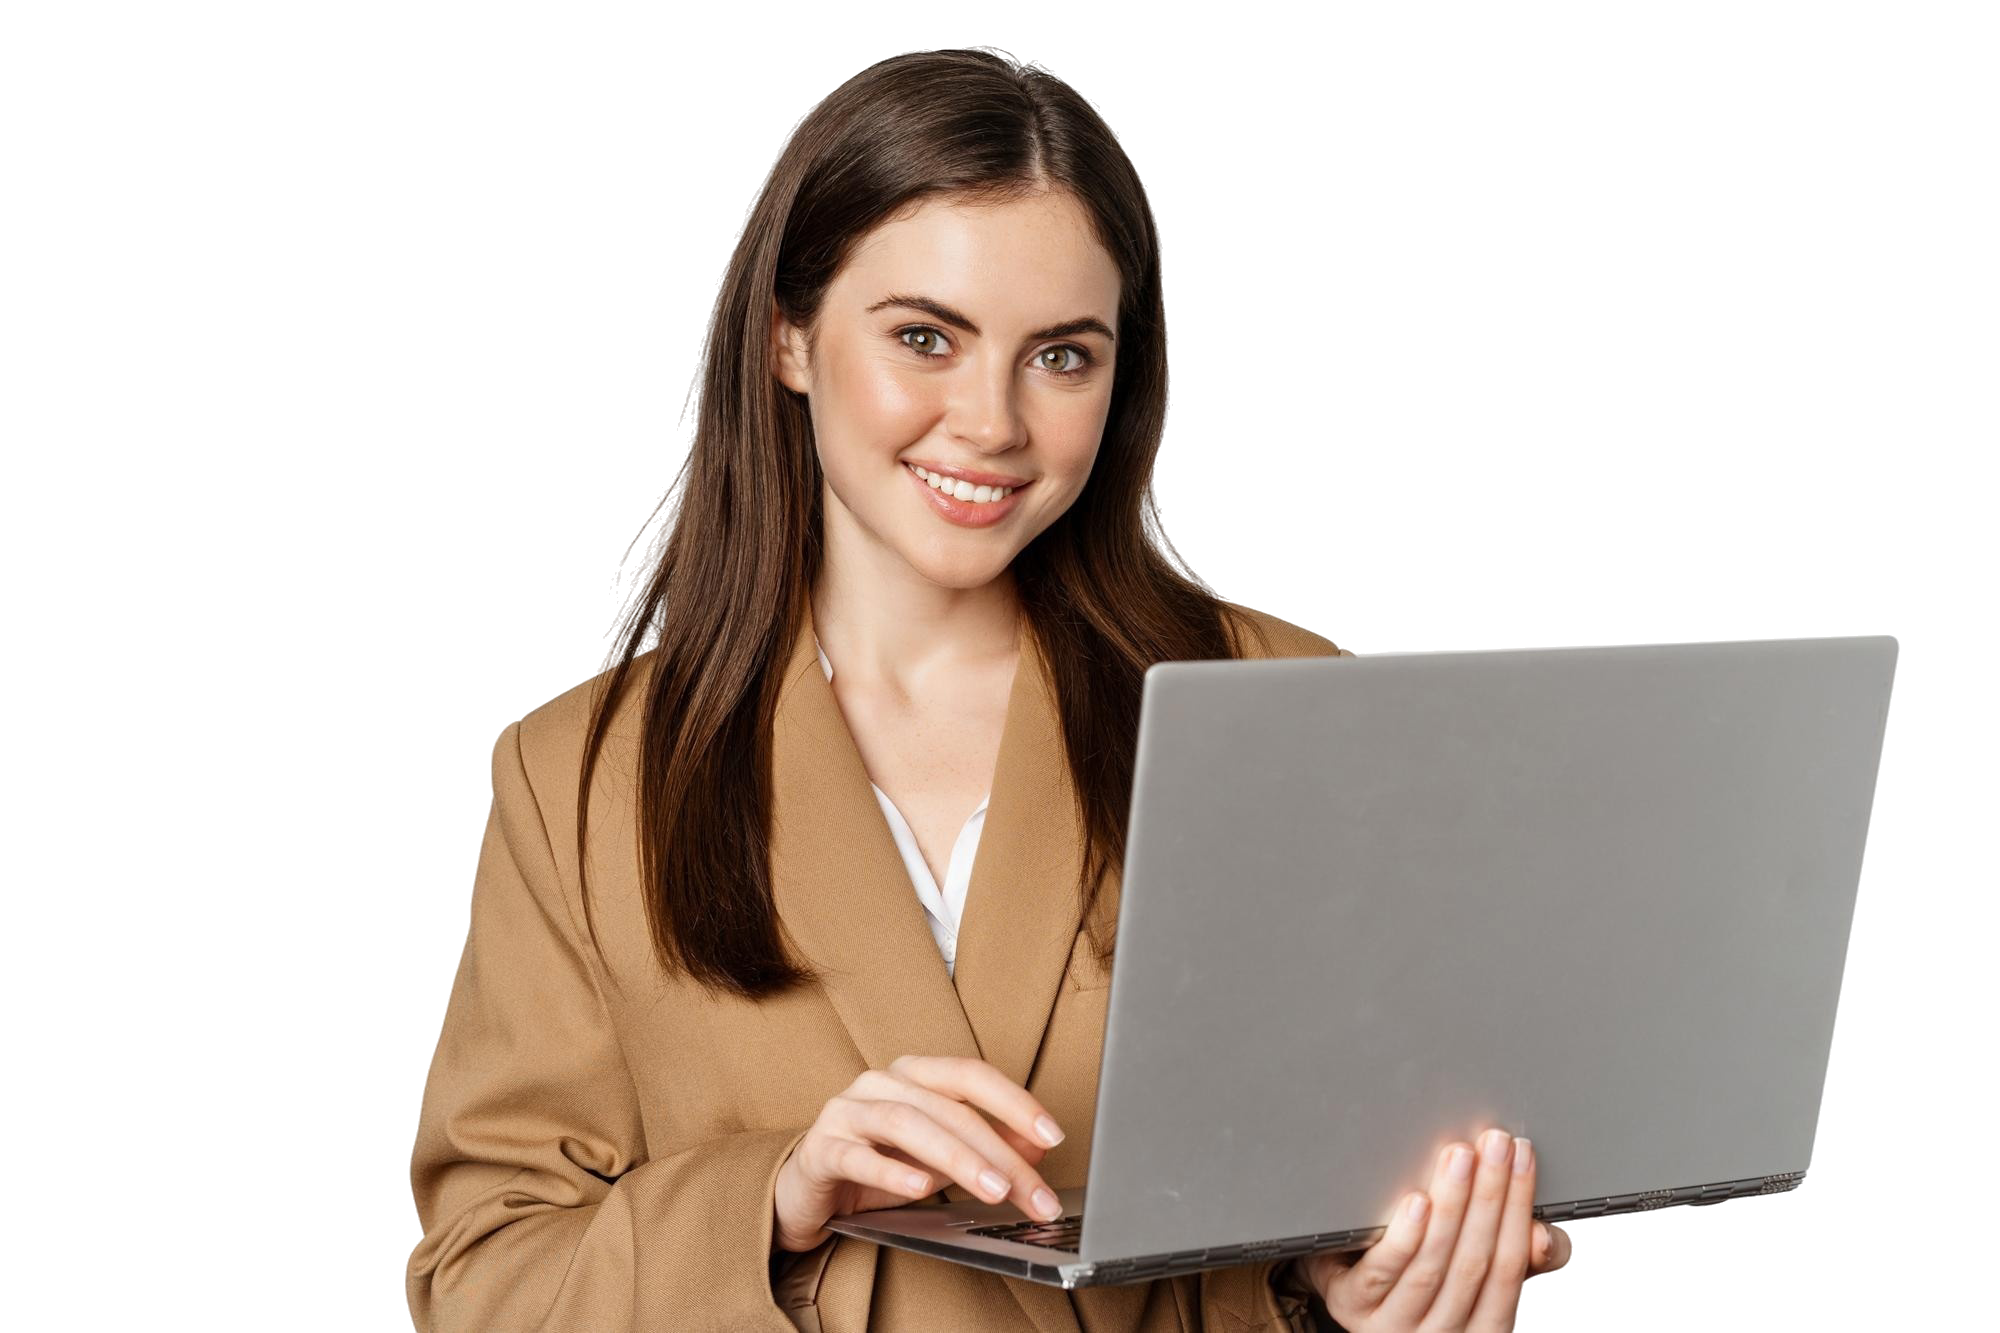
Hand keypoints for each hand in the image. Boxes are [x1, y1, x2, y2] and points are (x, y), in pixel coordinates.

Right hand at [772, 1054, 1067, 1253]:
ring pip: (908, 1125)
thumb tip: (1038, 1148)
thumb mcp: (940, 1157)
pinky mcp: (821, 1148)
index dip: (1015, 1102)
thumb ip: (985, 1146)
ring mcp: (847, 1111)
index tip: (1053, 1135)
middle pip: (950, 1109)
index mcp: (915, 1074)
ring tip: (993, 1191)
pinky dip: (892, 1172)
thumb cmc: (878, 1165)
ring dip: (957, 1159)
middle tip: (1032, 1193)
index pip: (972, 1075)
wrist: (807, 1190)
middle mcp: (881, 1082)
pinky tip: (920, 1187)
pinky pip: (857, 1156)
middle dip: (999, 1153)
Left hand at [1300, 1127, 1579, 1331]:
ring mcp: (1396, 1325)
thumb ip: (1530, 1256)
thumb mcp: (1488, 1269)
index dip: (1521, 1208)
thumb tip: (1542, 1234)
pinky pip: (1381, 1274)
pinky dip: (1404, 1236)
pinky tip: (1417, 1202)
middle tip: (1494, 1141)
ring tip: (1460, 1157)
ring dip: (1451, 1205)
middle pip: (1474, 1262)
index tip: (1522, 1155)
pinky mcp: (1354, 1306)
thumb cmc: (1434, 1275)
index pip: (1511, 1267)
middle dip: (1489, 1195)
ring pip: (1430, 1265)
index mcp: (1485, 1327)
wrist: (1356, 1290)